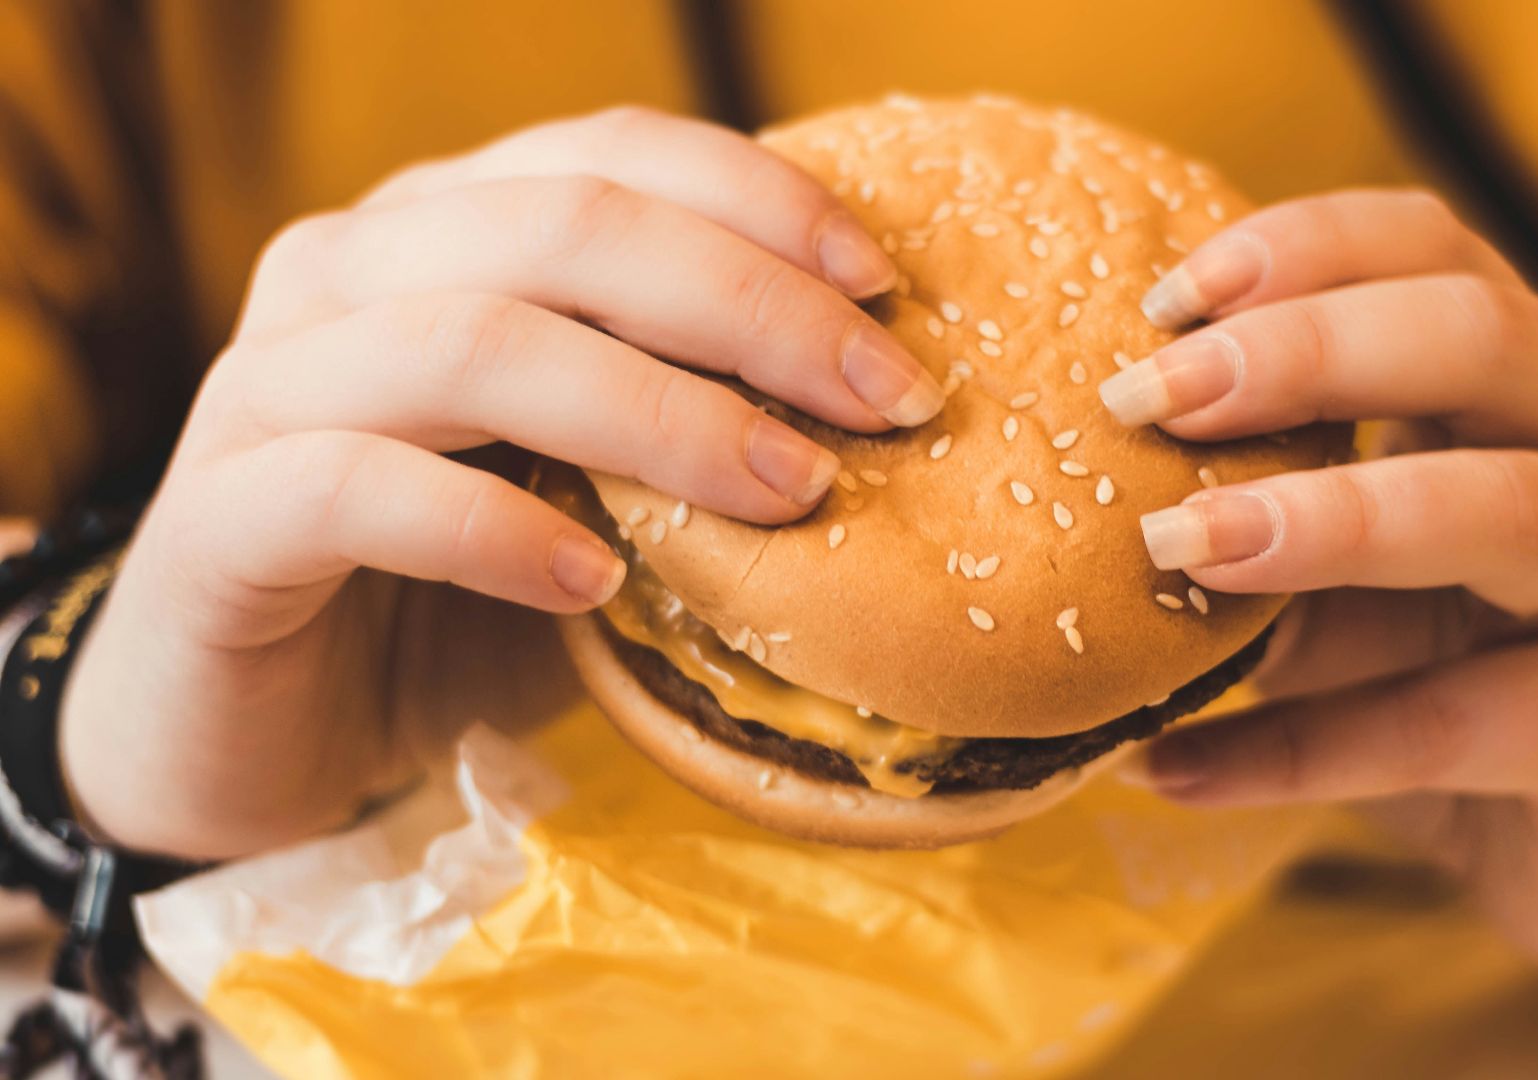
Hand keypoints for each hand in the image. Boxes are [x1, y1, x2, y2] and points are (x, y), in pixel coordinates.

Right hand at [62, 106, 943, 858]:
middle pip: (563, 227)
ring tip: (790, 491)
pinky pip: (354, 487)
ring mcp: (266, 385)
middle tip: (886, 399)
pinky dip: (492, 528)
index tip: (886, 290)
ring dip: (658, 412)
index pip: (610, 155)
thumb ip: (692, 429)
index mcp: (446, 231)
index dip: (760, 202)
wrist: (272, 738)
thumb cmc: (465, 605)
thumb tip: (882, 403)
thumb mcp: (603, 496)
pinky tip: (597, 583)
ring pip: (470, 342)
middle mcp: (348, 272)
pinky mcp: (216, 517)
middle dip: (750, 305)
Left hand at [1109, 189, 1537, 978]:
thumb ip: (1266, 525)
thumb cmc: (1464, 666)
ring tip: (1180, 549)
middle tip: (1151, 400)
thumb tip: (1099, 502)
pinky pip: (1452, 723)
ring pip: (1511, 509)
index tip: (1163, 301)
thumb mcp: (1351, 577)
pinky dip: (1296, 748)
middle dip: (1307, 353)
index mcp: (1537, 373)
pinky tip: (1171, 767)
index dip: (1304, 251)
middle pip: (1489, 338)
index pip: (1436, 248)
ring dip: (1331, 521)